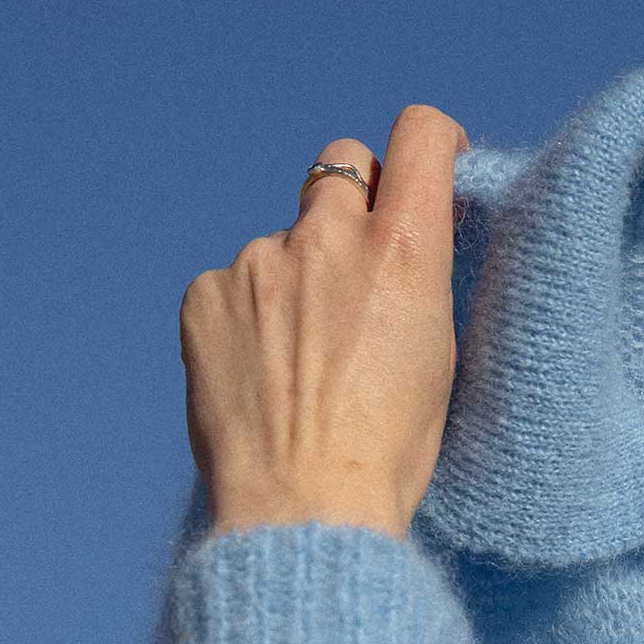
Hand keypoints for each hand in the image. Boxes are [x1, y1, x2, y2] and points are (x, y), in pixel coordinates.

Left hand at [182, 104, 469, 541]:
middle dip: (351, 196)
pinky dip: (245, 320)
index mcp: (403, 251)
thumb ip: (418, 282)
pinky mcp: (206, 294)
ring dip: (293, 279)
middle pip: (339, 162)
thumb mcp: (437, 360)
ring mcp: (258, 261)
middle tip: (355, 261)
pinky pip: (230, 286)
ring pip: (282, 241)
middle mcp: (328, 237)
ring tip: (300, 363)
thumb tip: (401, 247)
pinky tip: (259, 377)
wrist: (304, 507)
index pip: (417, 135)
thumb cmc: (387, 452)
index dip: (427, 140)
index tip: (428, 161)